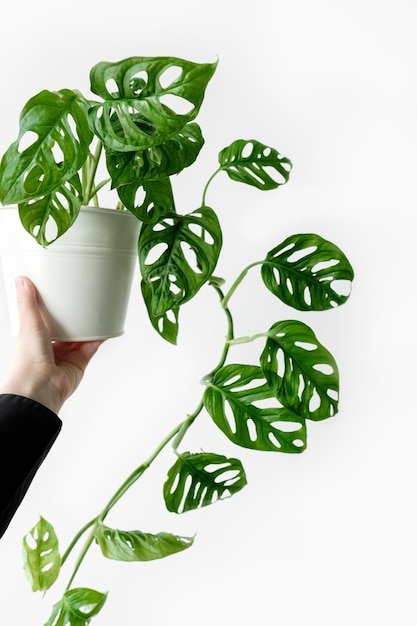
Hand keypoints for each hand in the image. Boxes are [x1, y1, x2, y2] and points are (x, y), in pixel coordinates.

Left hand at [0, 276, 102, 413]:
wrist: (40, 387)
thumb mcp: (28, 324)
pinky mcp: (81, 362)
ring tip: (97, 307)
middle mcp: (51, 348)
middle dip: (73, 315)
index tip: (59, 294)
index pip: (44, 320)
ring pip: (81, 336)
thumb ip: (27, 303)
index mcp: (35, 339)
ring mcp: (67, 355)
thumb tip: (21, 280)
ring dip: (89, 324)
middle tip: (81, 297)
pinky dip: (101, 336)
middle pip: (65, 328)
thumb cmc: (28, 362)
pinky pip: (93, 346)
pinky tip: (107, 325)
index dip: (51, 309)